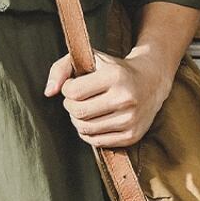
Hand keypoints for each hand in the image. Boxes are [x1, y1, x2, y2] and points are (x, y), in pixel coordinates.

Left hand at [43, 48, 173, 147]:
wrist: (151, 81)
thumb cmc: (113, 69)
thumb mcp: (89, 58)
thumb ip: (61, 68)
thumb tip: (48, 92)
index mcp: (115, 76)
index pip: (73, 92)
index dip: (67, 89)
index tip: (74, 85)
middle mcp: (125, 99)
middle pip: (78, 112)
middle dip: (70, 106)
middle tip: (77, 99)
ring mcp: (130, 120)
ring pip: (85, 129)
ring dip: (77, 120)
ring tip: (85, 109)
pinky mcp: (132, 136)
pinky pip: (97, 142)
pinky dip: (88, 133)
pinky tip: (94, 120)